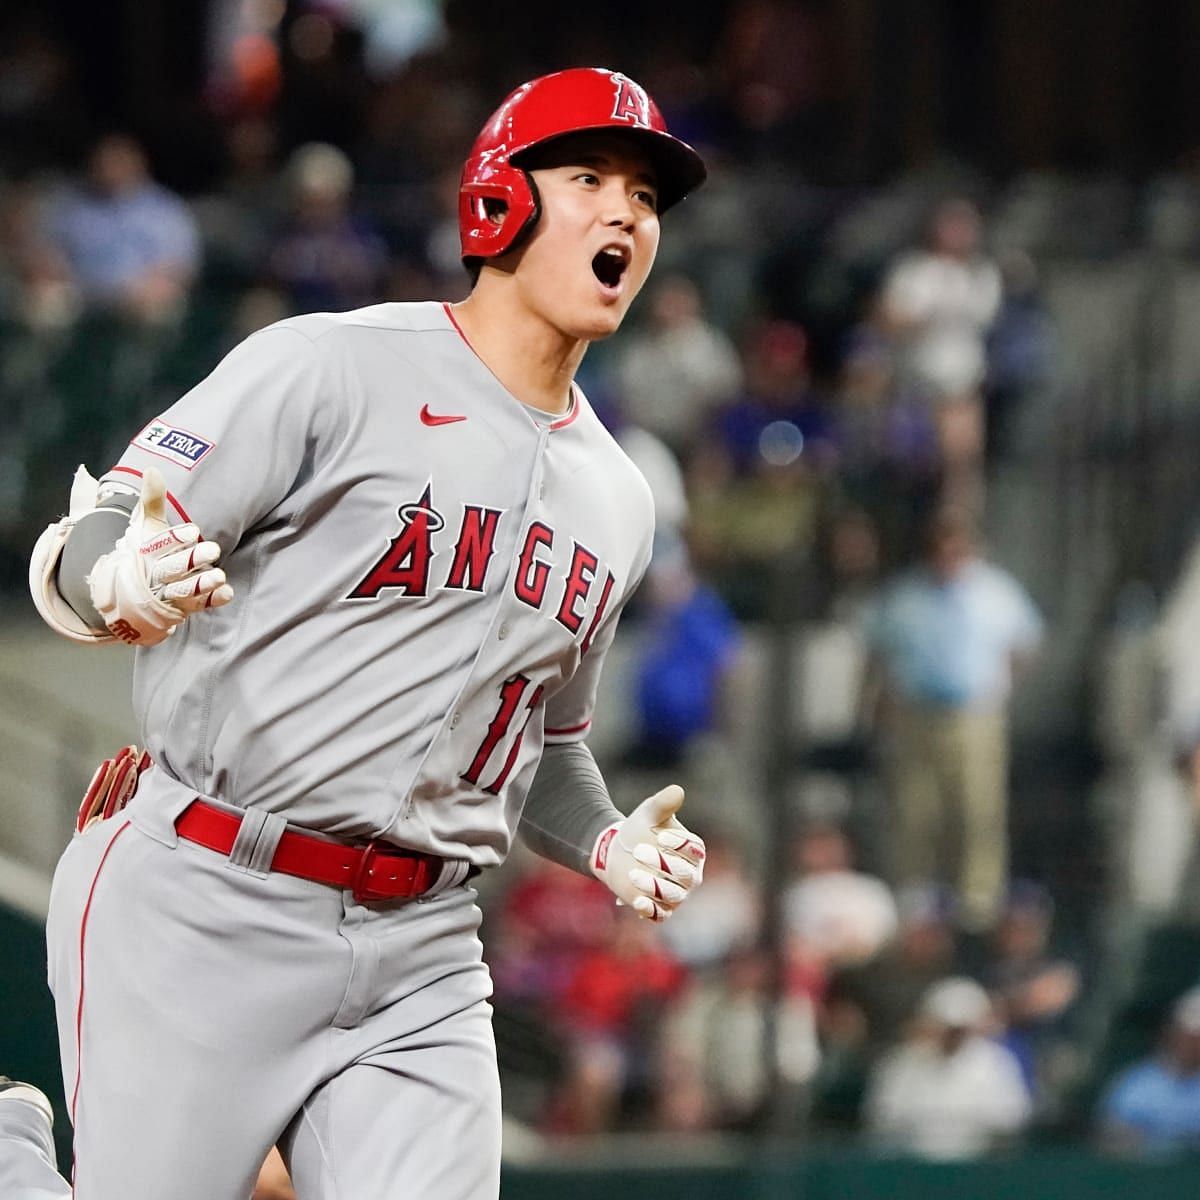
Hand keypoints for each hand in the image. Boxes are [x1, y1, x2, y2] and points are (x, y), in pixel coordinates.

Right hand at [88, 467, 232, 645]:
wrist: (131, 591)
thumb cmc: (144, 552)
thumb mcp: (146, 526)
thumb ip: (151, 500)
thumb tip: (151, 469)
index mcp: (147, 552)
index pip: (160, 545)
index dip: (175, 539)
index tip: (192, 531)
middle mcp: (157, 574)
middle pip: (173, 568)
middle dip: (192, 560)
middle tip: (213, 550)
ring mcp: (169, 592)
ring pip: (185, 589)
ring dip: (202, 584)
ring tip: (220, 576)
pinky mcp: (183, 606)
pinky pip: (198, 605)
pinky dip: (211, 600)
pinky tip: (227, 593)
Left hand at [591, 785, 705, 921]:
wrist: (618, 849)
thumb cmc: (641, 828)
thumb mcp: (650, 812)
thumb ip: (664, 803)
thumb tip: (677, 791)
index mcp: (694, 851)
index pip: (696, 851)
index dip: (680, 845)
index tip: (660, 836)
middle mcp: (690, 875)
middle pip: (685, 875)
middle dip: (662, 864)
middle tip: (638, 850)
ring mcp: (676, 894)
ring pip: (673, 896)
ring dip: (654, 886)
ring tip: (633, 873)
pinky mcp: (660, 908)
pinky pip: (661, 915)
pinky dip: (650, 910)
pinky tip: (636, 902)